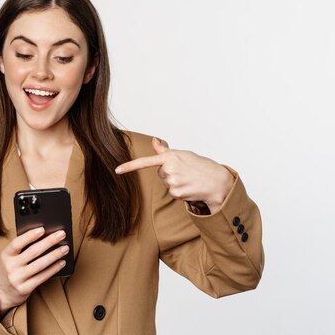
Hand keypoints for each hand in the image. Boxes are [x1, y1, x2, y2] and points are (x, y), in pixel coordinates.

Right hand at [0, 227, 68, 316]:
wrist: (3, 293)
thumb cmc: (12, 268)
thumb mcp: (11, 257)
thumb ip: (23, 248)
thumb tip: (46, 236)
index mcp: (5, 255)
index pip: (17, 243)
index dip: (29, 236)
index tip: (42, 229)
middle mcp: (10, 266)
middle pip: (32, 252)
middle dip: (49, 241)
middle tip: (62, 234)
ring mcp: (17, 279)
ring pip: (39, 264)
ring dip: (55, 255)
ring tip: (65, 248)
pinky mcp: (24, 289)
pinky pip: (42, 277)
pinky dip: (53, 269)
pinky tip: (62, 262)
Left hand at [115, 138, 233, 213]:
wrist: (217, 181)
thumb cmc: (201, 165)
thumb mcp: (183, 154)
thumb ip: (165, 151)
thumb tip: (154, 141)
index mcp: (170, 157)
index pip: (145, 162)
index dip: (129, 166)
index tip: (117, 170)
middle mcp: (169, 169)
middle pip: (160, 173)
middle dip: (170, 173)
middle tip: (185, 172)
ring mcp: (172, 181)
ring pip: (166, 183)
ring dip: (175, 182)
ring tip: (189, 179)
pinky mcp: (176, 193)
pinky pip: (171, 192)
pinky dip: (179, 191)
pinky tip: (189, 187)